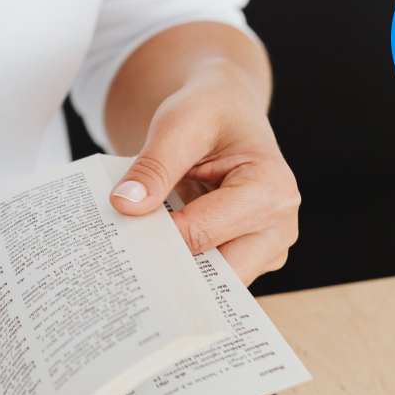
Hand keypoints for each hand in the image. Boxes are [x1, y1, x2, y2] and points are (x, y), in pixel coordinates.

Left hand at [106, 63, 299, 284]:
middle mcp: (279, 226)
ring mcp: (268, 247)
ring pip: (214, 283)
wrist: (227, 111)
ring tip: (136, 250)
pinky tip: (155, 249)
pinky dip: (184, 266)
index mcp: (271, 191)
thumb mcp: (178, 124)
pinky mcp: (251, 255)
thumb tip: (125, 205)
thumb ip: (153, 166)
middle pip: (215, 273)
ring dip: (175, 271)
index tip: (115, 235)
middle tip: (120, 255)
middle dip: (168, 267)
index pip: (200, 235)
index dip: (154, 238)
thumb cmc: (210, 112)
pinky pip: (213, 274)